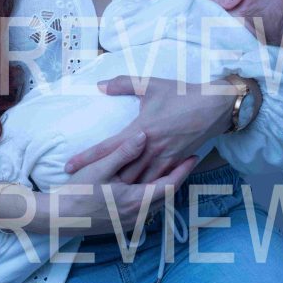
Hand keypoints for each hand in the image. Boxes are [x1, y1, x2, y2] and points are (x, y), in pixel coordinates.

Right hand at [54, 131, 199, 235]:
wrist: (59, 219)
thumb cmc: (78, 193)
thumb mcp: (99, 168)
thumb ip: (123, 152)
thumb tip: (144, 135)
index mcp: (137, 201)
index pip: (170, 185)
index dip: (184, 170)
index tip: (194, 155)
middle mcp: (139, 214)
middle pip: (167, 195)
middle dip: (178, 177)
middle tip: (186, 159)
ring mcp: (131, 221)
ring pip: (157, 203)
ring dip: (165, 186)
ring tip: (172, 168)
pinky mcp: (123, 223)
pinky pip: (146, 208)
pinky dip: (153, 194)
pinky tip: (148, 185)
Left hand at [64, 75, 236, 182]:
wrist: (213, 106)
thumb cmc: (181, 94)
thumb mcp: (150, 84)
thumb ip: (123, 84)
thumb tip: (100, 85)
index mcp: (140, 130)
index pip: (107, 147)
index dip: (87, 158)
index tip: (69, 166)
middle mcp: (150, 149)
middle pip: (120, 171)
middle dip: (101, 182)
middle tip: (81, 190)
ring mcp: (165, 158)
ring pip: (138, 181)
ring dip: (121, 190)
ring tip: (102, 198)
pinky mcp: (176, 162)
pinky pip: (157, 181)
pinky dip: (144, 189)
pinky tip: (135, 197)